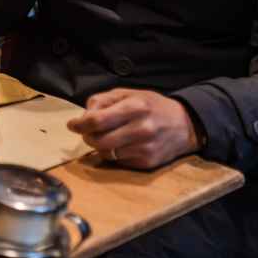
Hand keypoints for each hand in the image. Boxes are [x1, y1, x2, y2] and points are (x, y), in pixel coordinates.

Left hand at [66, 88, 201, 169]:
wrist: (185, 125)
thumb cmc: (151, 106)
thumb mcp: (128, 94)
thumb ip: (103, 101)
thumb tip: (83, 117)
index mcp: (135, 107)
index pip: (97, 120)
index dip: (79, 124)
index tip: (72, 125)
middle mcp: (141, 129)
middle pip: (98, 140)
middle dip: (87, 136)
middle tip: (87, 132)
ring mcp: (145, 148)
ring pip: (106, 153)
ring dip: (98, 146)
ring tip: (104, 136)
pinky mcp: (147, 163)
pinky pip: (118, 161)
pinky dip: (113, 154)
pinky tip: (120, 145)